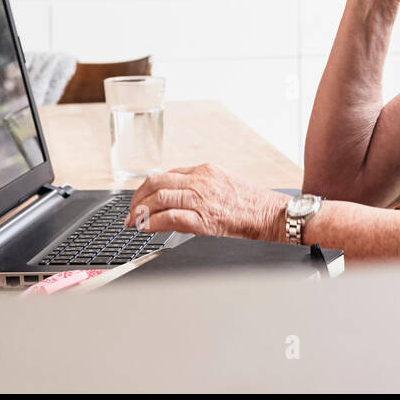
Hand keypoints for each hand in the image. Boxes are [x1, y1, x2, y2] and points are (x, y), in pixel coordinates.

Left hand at [124, 163, 288, 242]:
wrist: (268, 214)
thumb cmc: (250, 203)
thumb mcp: (222, 183)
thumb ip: (199, 186)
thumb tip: (175, 198)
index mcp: (204, 170)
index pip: (166, 174)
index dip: (148, 188)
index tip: (141, 199)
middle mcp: (200, 181)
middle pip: (156, 182)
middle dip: (138, 198)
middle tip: (131, 211)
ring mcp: (200, 199)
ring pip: (159, 198)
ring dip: (140, 211)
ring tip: (134, 221)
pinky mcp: (202, 219)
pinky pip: (168, 218)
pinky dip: (152, 223)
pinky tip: (145, 228)